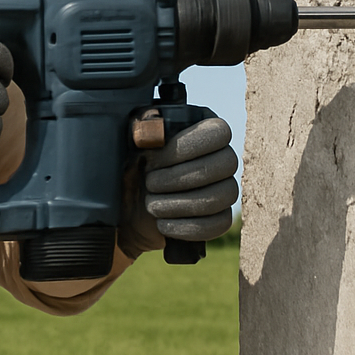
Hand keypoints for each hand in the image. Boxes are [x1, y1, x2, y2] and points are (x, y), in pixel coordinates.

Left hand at [119, 117, 239, 258]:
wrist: (128, 205)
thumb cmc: (134, 164)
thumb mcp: (131, 141)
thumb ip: (140, 127)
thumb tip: (151, 127)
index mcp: (206, 128)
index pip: (219, 132)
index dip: (188, 146)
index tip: (156, 158)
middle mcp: (223, 156)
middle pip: (225, 164)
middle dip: (180, 178)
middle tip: (150, 183)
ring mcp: (226, 188)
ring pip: (221, 195)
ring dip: (179, 204)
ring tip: (152, 205)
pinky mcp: (221, 217)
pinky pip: (218, 224)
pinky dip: (185, 227)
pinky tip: (163, 223)